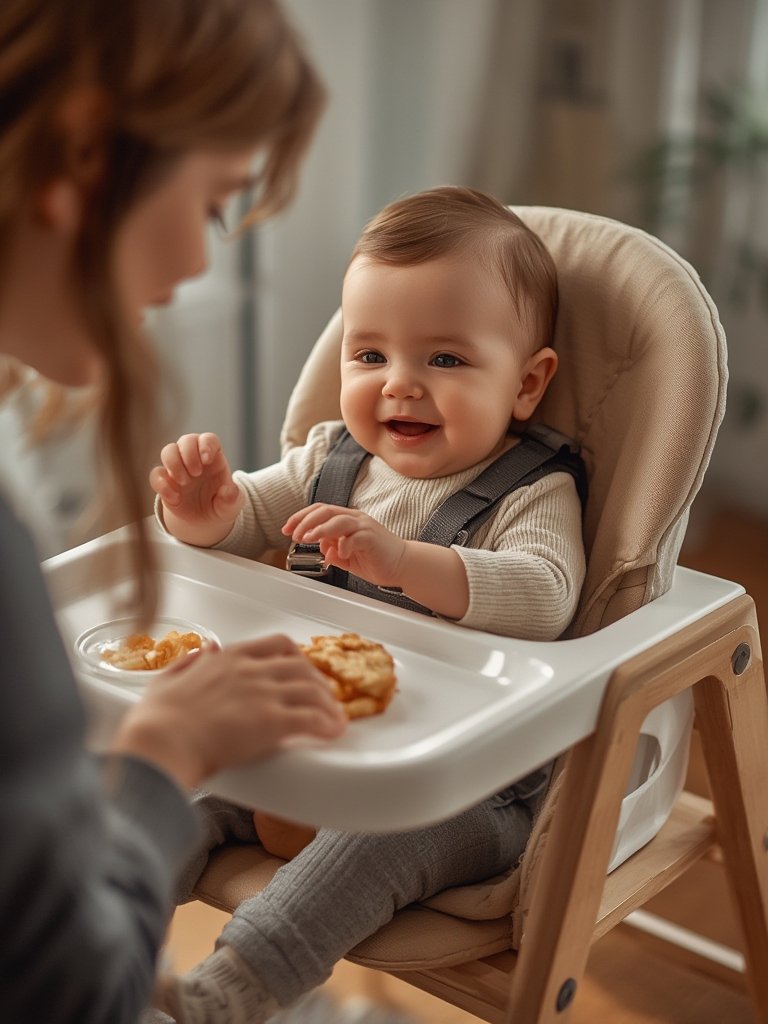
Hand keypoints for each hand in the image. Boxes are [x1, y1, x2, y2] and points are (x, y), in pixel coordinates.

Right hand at [110, 634, 346, 788]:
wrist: (159, 742)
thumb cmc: (156, 719)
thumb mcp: (168, 678)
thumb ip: (190, 663)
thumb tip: (205, 651)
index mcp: (230, 658)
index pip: (277, 645)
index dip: (297, 657)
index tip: (304, 669)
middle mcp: (251, 670)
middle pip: (301, 666)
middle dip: (319, 682)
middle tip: (325, 698)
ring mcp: (263, 693)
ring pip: (312, 690)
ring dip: (329, 704)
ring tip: (335, 718)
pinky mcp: (272, 722)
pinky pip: (312, 718)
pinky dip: (328, 724)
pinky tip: (333, 731)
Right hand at [149, 432, 242, 545]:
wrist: (204, 520)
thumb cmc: (221, 505)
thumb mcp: (231, 505)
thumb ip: (232, 498)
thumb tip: (227, 491)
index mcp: (213, 458)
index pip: (208, 439)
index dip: (206, 445)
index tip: (207, 460)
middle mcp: (194, 458)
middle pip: (186, 440)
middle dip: (189, 454)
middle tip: (196, 474)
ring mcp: (178, 468)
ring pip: (168, 451)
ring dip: (174, 464)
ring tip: (185, 483)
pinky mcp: (165, 481)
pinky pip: (156, 475)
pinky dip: (162, 485)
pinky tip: (175, 499)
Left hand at [283, 503, 406, 586]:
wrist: (403, 565)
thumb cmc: (377, 559)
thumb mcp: (347, 556)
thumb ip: (333, 550)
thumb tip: (321, 548)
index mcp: (347, 519)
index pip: (320, 511)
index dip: (301, 517)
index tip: (286, 529)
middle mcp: (355, 518)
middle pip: (325, 511)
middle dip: (305, 521)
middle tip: (294, 534)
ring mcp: (364, 526)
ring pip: (338, 520)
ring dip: (319, 529)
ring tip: (307, 538)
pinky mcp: (373, 538)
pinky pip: (355, 537)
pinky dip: (344, 544)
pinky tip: (338, 553)